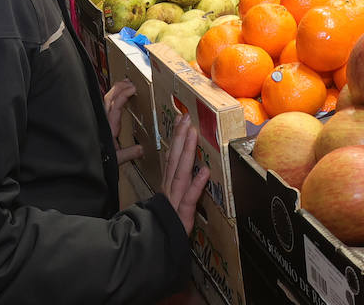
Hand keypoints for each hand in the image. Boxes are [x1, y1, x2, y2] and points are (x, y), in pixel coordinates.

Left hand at [104, 80, 143, 163]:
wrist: (83, 165)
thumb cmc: (100, 162)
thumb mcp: (116, 159)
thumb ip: (129, 153)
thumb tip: (142, 149)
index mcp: (109, 128)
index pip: (115, 106)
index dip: (123, 95)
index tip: (132, 88)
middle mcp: (104, 122)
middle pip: (109, 99)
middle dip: (119, 88)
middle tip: (130, 82)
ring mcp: (101, 122)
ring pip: (106, 102)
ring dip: (115, 92)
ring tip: (124, 85)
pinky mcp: (99, 125)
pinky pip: (105, 107)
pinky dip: (111, 99)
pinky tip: (116, 98)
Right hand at [163, 116, 208, 232]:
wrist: (157, 246)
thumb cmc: (166, 224)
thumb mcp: (171, 202)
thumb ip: (177, 185)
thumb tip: (185, 165)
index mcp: (168, 185)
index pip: (172, 157)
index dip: (177, 138)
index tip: (182, 120)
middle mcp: (170, 188)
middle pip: (174, 159)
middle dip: (180, 137)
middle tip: (186, 117)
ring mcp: (175, 200)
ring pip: (181, 173)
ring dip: (187, 152)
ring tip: (192, 134)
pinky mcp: (182, 214)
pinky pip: (190, 198)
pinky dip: (197, 184)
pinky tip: (205, 172)